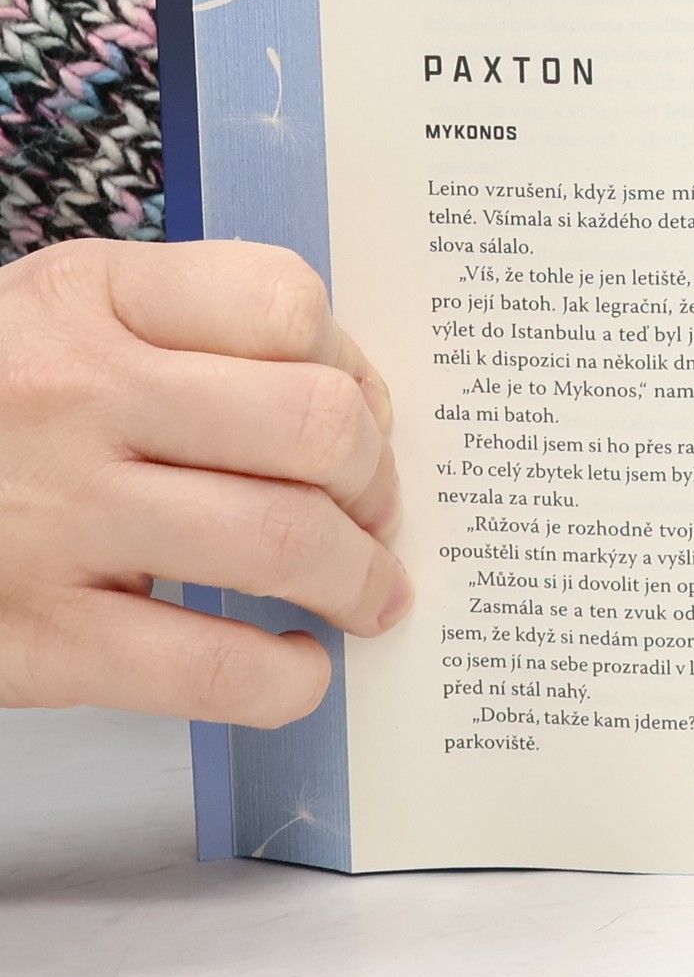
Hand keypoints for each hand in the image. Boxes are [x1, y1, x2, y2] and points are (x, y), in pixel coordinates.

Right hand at [0, 239, 406, 725]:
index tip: (359, 413)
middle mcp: (74, 396)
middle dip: (377, 480)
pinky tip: (294, 665)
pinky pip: (209, 666)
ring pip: (283, 541)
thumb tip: (360, 409)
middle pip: (314, 425)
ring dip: (358, 578)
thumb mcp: (66, 319)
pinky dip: (286, 678)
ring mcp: (52, 518)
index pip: (285, 302)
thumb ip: (198, 334)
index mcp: (90, 298)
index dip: (353, 365)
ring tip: (364, 594)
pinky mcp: (34, 639)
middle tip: (376, 515)